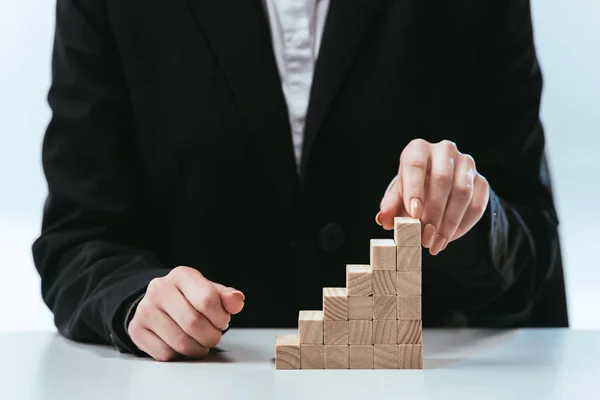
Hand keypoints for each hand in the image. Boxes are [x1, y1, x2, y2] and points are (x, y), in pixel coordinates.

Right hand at [128, 266, 244, 360]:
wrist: (158, 302)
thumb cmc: (190, 298)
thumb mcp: (211, 291)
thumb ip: (227, 297)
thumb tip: (237, 300)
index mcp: (182, 275)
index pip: (207, 300)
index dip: (221, 317)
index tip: (222, 321)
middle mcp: (160, 288)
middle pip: (193, 324)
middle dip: (211, 336)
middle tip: (213, 336)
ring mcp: (145, 309)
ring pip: (180, 342)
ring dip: (198, 349)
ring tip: (201, 342)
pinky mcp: (136, 329)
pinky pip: (165, 354)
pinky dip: (180, 355)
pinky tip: (182, 345)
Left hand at [377, 139, 489, 255]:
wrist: (436, 187)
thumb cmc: (412, 189)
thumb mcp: (398, 195)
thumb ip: (390, 206)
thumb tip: (383, 219)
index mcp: (418, 149)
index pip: (415, 165)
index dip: (414, 190)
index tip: (414, 215)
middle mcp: (444, 151)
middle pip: (442, 180)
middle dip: (433, 213)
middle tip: (425, 237)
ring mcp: (466, 164)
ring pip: (463, 193)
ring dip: (449, 222)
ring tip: (436, 243)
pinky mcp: (481, 181)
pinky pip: (477, 204)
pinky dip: (463, 225)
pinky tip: (449, 238)